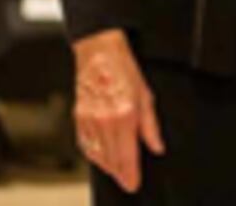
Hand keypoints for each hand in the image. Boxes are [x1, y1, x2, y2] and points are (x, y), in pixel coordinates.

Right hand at [72, 29, 164, 190]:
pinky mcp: (78, 117)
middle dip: (120, 173)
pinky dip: (94, 155)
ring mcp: (89, 120)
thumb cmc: (123, 68)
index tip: (133, 184)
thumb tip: (157, 146)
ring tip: (118, 171)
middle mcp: (104, 121)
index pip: (127, 156)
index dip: (131, 175)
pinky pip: (85, 145)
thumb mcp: (146, 95)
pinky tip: (102, 157)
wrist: (99, 52)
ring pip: (97, 156)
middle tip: (128, 180)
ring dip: (108, 167)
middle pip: (111, 160)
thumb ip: (151, 126)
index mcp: (124, 115)